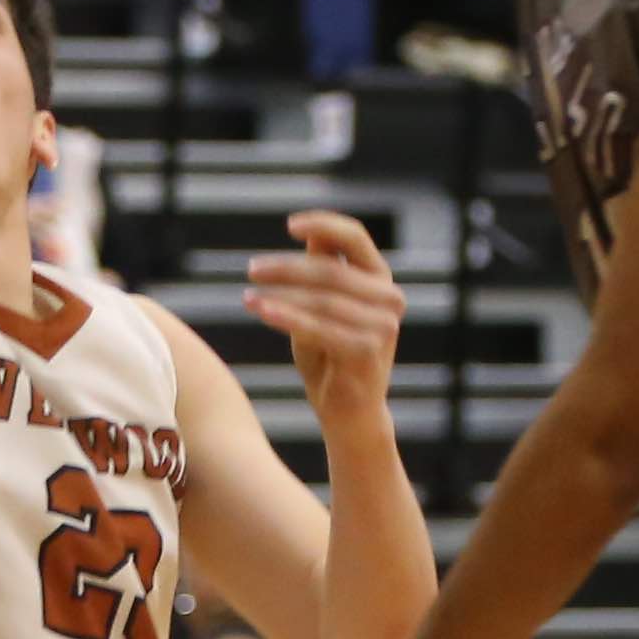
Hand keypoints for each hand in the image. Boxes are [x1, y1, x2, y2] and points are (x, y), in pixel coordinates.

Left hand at [240, 208, 407, 418]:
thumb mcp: (323, 307)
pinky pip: (320, 327)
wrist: (348, 414)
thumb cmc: (331, 357)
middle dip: (286, 267)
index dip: (324, 224)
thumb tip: (309, 230)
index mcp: (380, 279)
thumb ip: (322, 270)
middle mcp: (389, 298)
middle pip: (331, 270)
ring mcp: (383, 326)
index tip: (289, 224)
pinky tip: (261, 311)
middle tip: (252, 269)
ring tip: (248, 296)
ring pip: (322, 299)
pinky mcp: (368, 351)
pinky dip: (288, 318)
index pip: (355, 238)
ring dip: (280, 294)